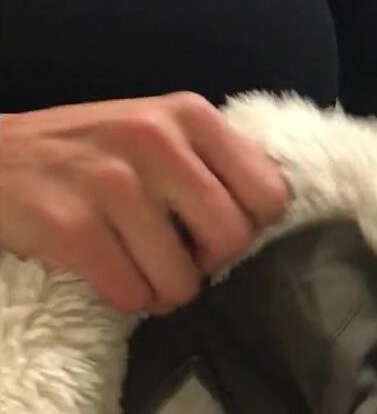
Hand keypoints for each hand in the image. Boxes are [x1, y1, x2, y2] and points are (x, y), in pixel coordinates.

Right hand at [0, 93, 286, 314]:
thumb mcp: (152, 130)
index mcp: (187, 115)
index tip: (211, 229)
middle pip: (231, 240)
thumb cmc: (84, 152)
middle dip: (205, 263)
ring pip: (182, 280)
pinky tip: (107, 274)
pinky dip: (125, 298)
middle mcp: (155, 140)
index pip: (269, 193)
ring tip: (136, 267)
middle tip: (174, 255)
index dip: (246, 225)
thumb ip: (206, 160)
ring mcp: (112, 182)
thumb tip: (261, 218)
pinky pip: (132, 295)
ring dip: (161, 290)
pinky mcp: (71, 226)